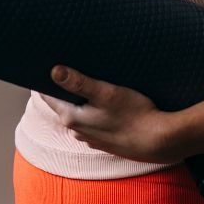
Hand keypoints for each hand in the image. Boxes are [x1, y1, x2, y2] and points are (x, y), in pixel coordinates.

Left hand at [39, 67, 181, 164]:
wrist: (157, 141)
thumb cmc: (133, 114)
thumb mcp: (106, 93)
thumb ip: (79, 83)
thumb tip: (54, 71)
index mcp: (72, 118)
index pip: (48, 96)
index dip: (46, 79)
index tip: (48, 63)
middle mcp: (77, 130)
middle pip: (63, 104)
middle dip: (65, 87)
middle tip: (71, 65)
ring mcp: (90, 137)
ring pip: (78, 113)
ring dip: (81, 99)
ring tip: (90, 80)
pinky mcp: (104, 140)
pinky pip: (92, 121)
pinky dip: (94, 109)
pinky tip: (106, 101)